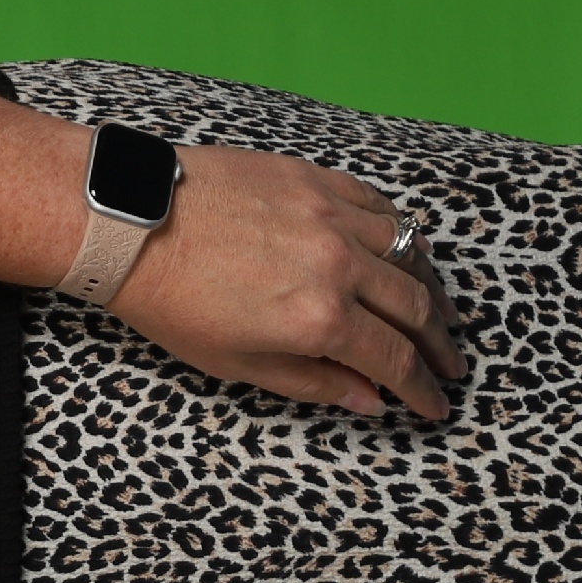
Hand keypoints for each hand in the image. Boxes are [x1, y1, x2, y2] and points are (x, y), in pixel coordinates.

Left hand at [111, 144, 464, 419]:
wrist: (129, 222)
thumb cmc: (169, 299)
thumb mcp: (235, 364)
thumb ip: (310, 382)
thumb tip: (367, 401)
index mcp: (320, 319)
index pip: (394, 360)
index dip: (422, 389)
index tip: (437, 404)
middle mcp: (339, 265)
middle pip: (414, 309)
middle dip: (439, 345)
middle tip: (452, 365)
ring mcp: (332, 215)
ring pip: (408, 254)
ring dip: (432, 289)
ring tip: (442, 314)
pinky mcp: (316, 179)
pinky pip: (379, 206)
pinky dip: (402, 234)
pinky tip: (409, 250)